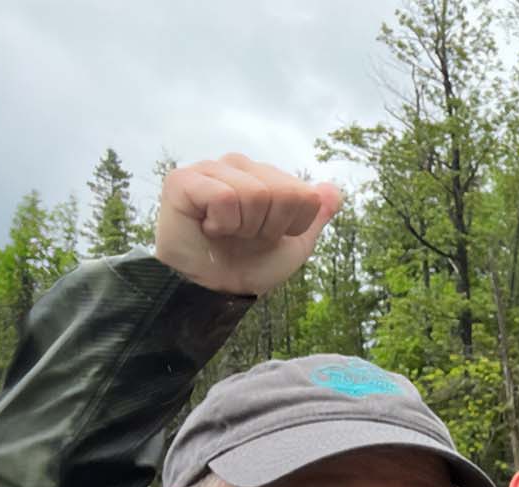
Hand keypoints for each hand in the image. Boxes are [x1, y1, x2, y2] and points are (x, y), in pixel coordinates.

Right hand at [154, 153, 341, 295]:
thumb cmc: (251, 264)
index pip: (305, 194)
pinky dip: (221, 224)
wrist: (215, 289)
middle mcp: (240, 165)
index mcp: (267, 176)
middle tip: (246, 237)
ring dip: (244, 227)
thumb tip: (335, 190)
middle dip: (270, 228)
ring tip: (226, 232)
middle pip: (283, 193)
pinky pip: (223, 197)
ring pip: (254, 193)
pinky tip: (208, 227)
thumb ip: (317, 216)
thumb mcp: (295, 244)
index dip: (292, 226)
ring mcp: (210, 169)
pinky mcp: (183, 180)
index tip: (268, 236)